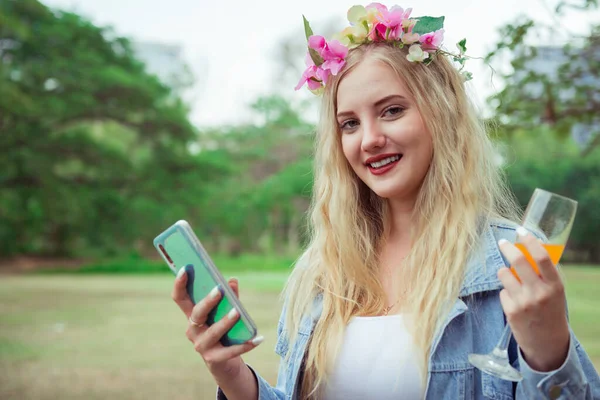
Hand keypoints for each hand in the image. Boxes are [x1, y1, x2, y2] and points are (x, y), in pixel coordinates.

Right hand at [171, 270, 263, 385]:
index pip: (180, 298)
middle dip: (208, 301)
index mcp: (192, 315)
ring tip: (237, 313)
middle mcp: (193, 330)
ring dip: (225, 322)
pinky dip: (244, 345)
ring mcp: (201, 345)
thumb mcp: (224, 312)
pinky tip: (257, 339)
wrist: (225, 362)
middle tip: (219, 290)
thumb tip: (233, 280)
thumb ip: (230, 296)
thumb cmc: (224, 330)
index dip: (179, 284)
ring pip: (213, 332)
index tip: (184, 269)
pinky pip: (229, 351)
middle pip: (197, 313)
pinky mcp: (213, 358)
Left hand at [497, 227, 569, 371]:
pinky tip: (515, 302)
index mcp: (555, 286)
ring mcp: (524, 302)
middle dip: (507, 248)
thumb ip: (543, 273)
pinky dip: (506, 292)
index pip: (542, 257)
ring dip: (504, 272)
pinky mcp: (510, 311)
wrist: (547, 343)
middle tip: (502, 242)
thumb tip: (528, 245)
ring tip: (511, 280)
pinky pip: (502, 291)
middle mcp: (539, 293)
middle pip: (518, 261)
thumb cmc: (550, 310)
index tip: (521, 231)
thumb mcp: (555, 291)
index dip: (530, 241)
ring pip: (504, 273)